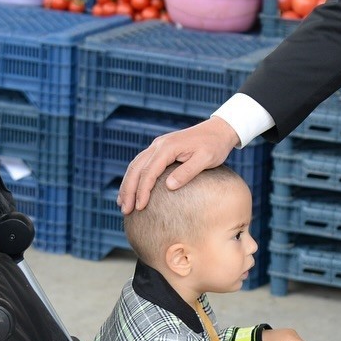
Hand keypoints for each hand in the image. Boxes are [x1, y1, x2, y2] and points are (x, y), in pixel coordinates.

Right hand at [118, 117, 239, 213]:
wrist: (218, 130)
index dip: (142, 191)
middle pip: (136, 168)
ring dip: (127, 184)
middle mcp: (158, 145)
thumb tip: (169, 186)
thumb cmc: (214, 146)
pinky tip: (132, 189)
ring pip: (135, 165)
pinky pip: (141, 163)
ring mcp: (158, 146)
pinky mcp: (160, 149)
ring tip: (122, 203)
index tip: (140, 208)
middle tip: (125, 210)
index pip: (149, 171)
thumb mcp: (205, 159)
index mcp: (168, 147)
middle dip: (128, 190)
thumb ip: (187, 172)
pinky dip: (134, 176)